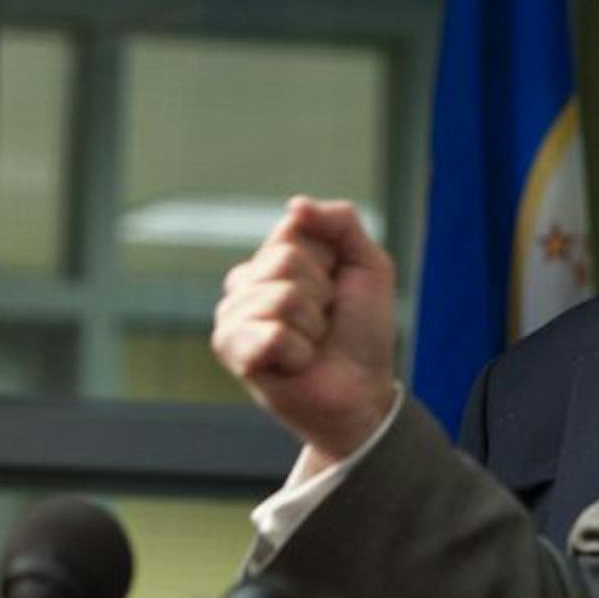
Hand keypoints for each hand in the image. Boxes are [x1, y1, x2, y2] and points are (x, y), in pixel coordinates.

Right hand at [212, 197, 398, 462]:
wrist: (363, 392)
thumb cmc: (361, 332)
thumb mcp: (368, 265)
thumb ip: (341, 222)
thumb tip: (294, 205)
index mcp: (272, 259)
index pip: (293, 229)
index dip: (329, 259)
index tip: (336, 287)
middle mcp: (245, 283)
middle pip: (287, 260)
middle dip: (321, 294)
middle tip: (323, 323)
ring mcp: (232, 315)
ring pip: (281, 296)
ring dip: (312, 326)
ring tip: (310, 345)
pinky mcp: (231, 349)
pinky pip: (272, 334)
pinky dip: (300, 352)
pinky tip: (295, 365)